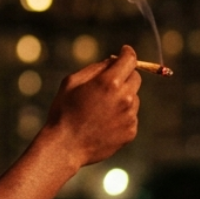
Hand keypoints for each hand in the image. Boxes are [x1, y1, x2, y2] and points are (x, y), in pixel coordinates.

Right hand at [41, 45, 141, 166]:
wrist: (65, 146)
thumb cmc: (64, 112)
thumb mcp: (72, 82)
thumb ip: (95, 68)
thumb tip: (112, 61)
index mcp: (110, 82)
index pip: (130, 60)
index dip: (127, 53)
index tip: (125, 51)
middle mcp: (125, 98)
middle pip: (135, 78)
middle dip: (125, 75)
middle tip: (109, 81)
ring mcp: (130, 116)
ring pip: (133, 98)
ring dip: (122, 97)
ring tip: (100, 109)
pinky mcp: (131, 131)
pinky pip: (130, 116)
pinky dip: (121, 115)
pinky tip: (103, 123)